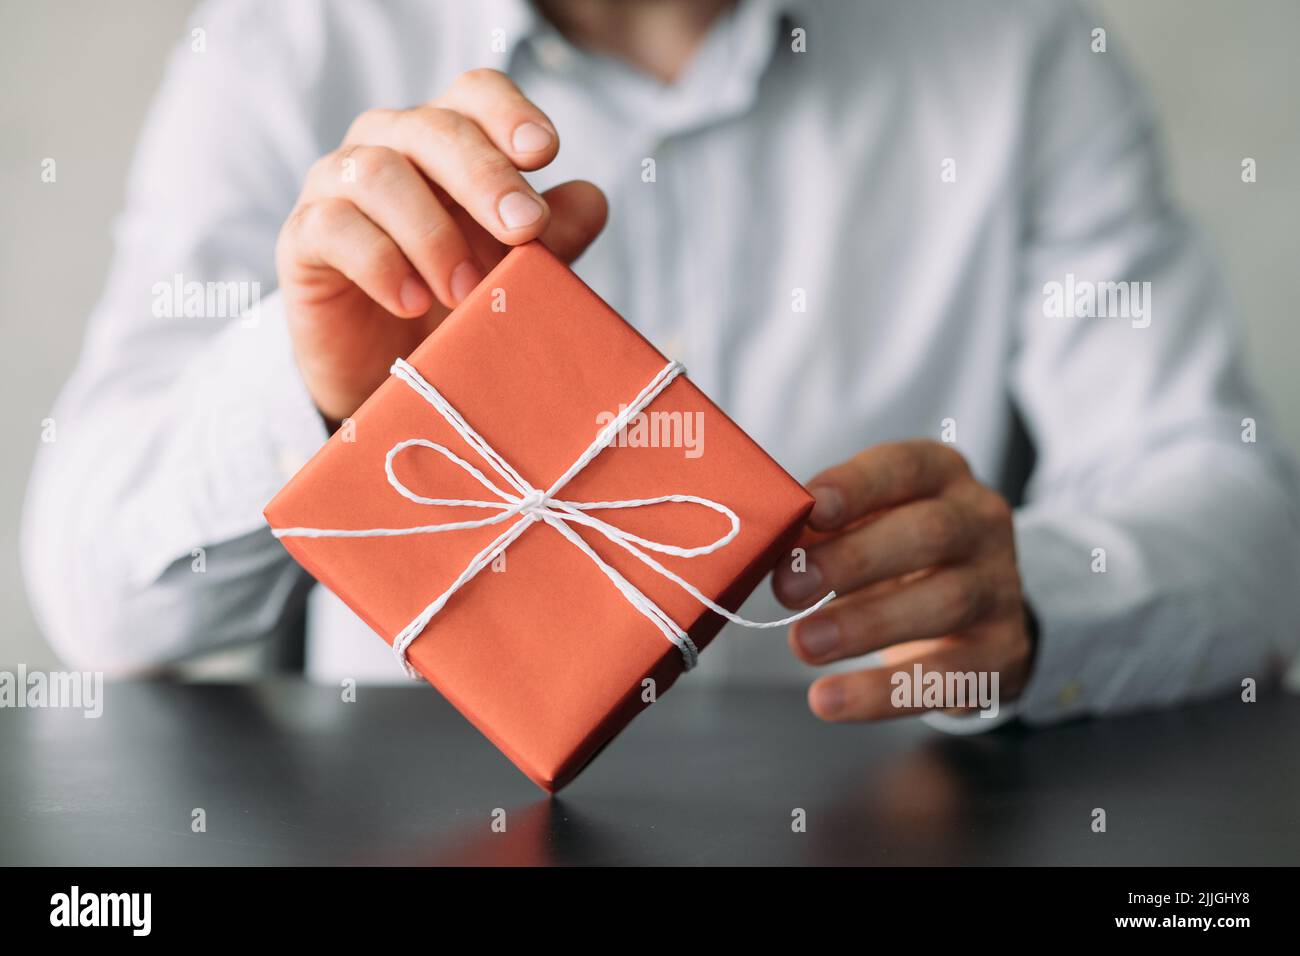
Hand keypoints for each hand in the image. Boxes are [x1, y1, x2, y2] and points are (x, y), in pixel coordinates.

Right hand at [276, 68, 607, 424]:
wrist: (391, 372)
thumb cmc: (456, 304)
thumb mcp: (516, 272)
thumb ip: (553, 238)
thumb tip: (590, 199)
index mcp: (446, 141)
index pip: (474, 94)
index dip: (509, 113)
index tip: (545, 152)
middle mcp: (388, 146)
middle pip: (433, 128)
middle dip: (485, 176)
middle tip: (524, 229)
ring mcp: (337, 186)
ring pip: (378, 172)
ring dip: (433, 233)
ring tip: (467, 292)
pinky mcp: (303, 238)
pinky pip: (334, 228)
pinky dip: (380, 264)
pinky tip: (413, 301)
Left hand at [772, 441, 1034, 720]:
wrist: (976, 611)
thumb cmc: (897, 552)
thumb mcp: (867, 523)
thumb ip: (825, 528)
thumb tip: (770, 545)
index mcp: (942, 475)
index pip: (905, 467)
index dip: (857, 486)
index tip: (810, 510)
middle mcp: (981, 522)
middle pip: (929, 533)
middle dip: (853, 560)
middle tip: (788, 589)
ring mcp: (1000, 586)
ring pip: (944, 602)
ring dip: (864, 626)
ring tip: (803, 644)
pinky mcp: (1002, 651)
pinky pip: (947, 675)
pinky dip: (882, 693)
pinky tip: (830, 700)